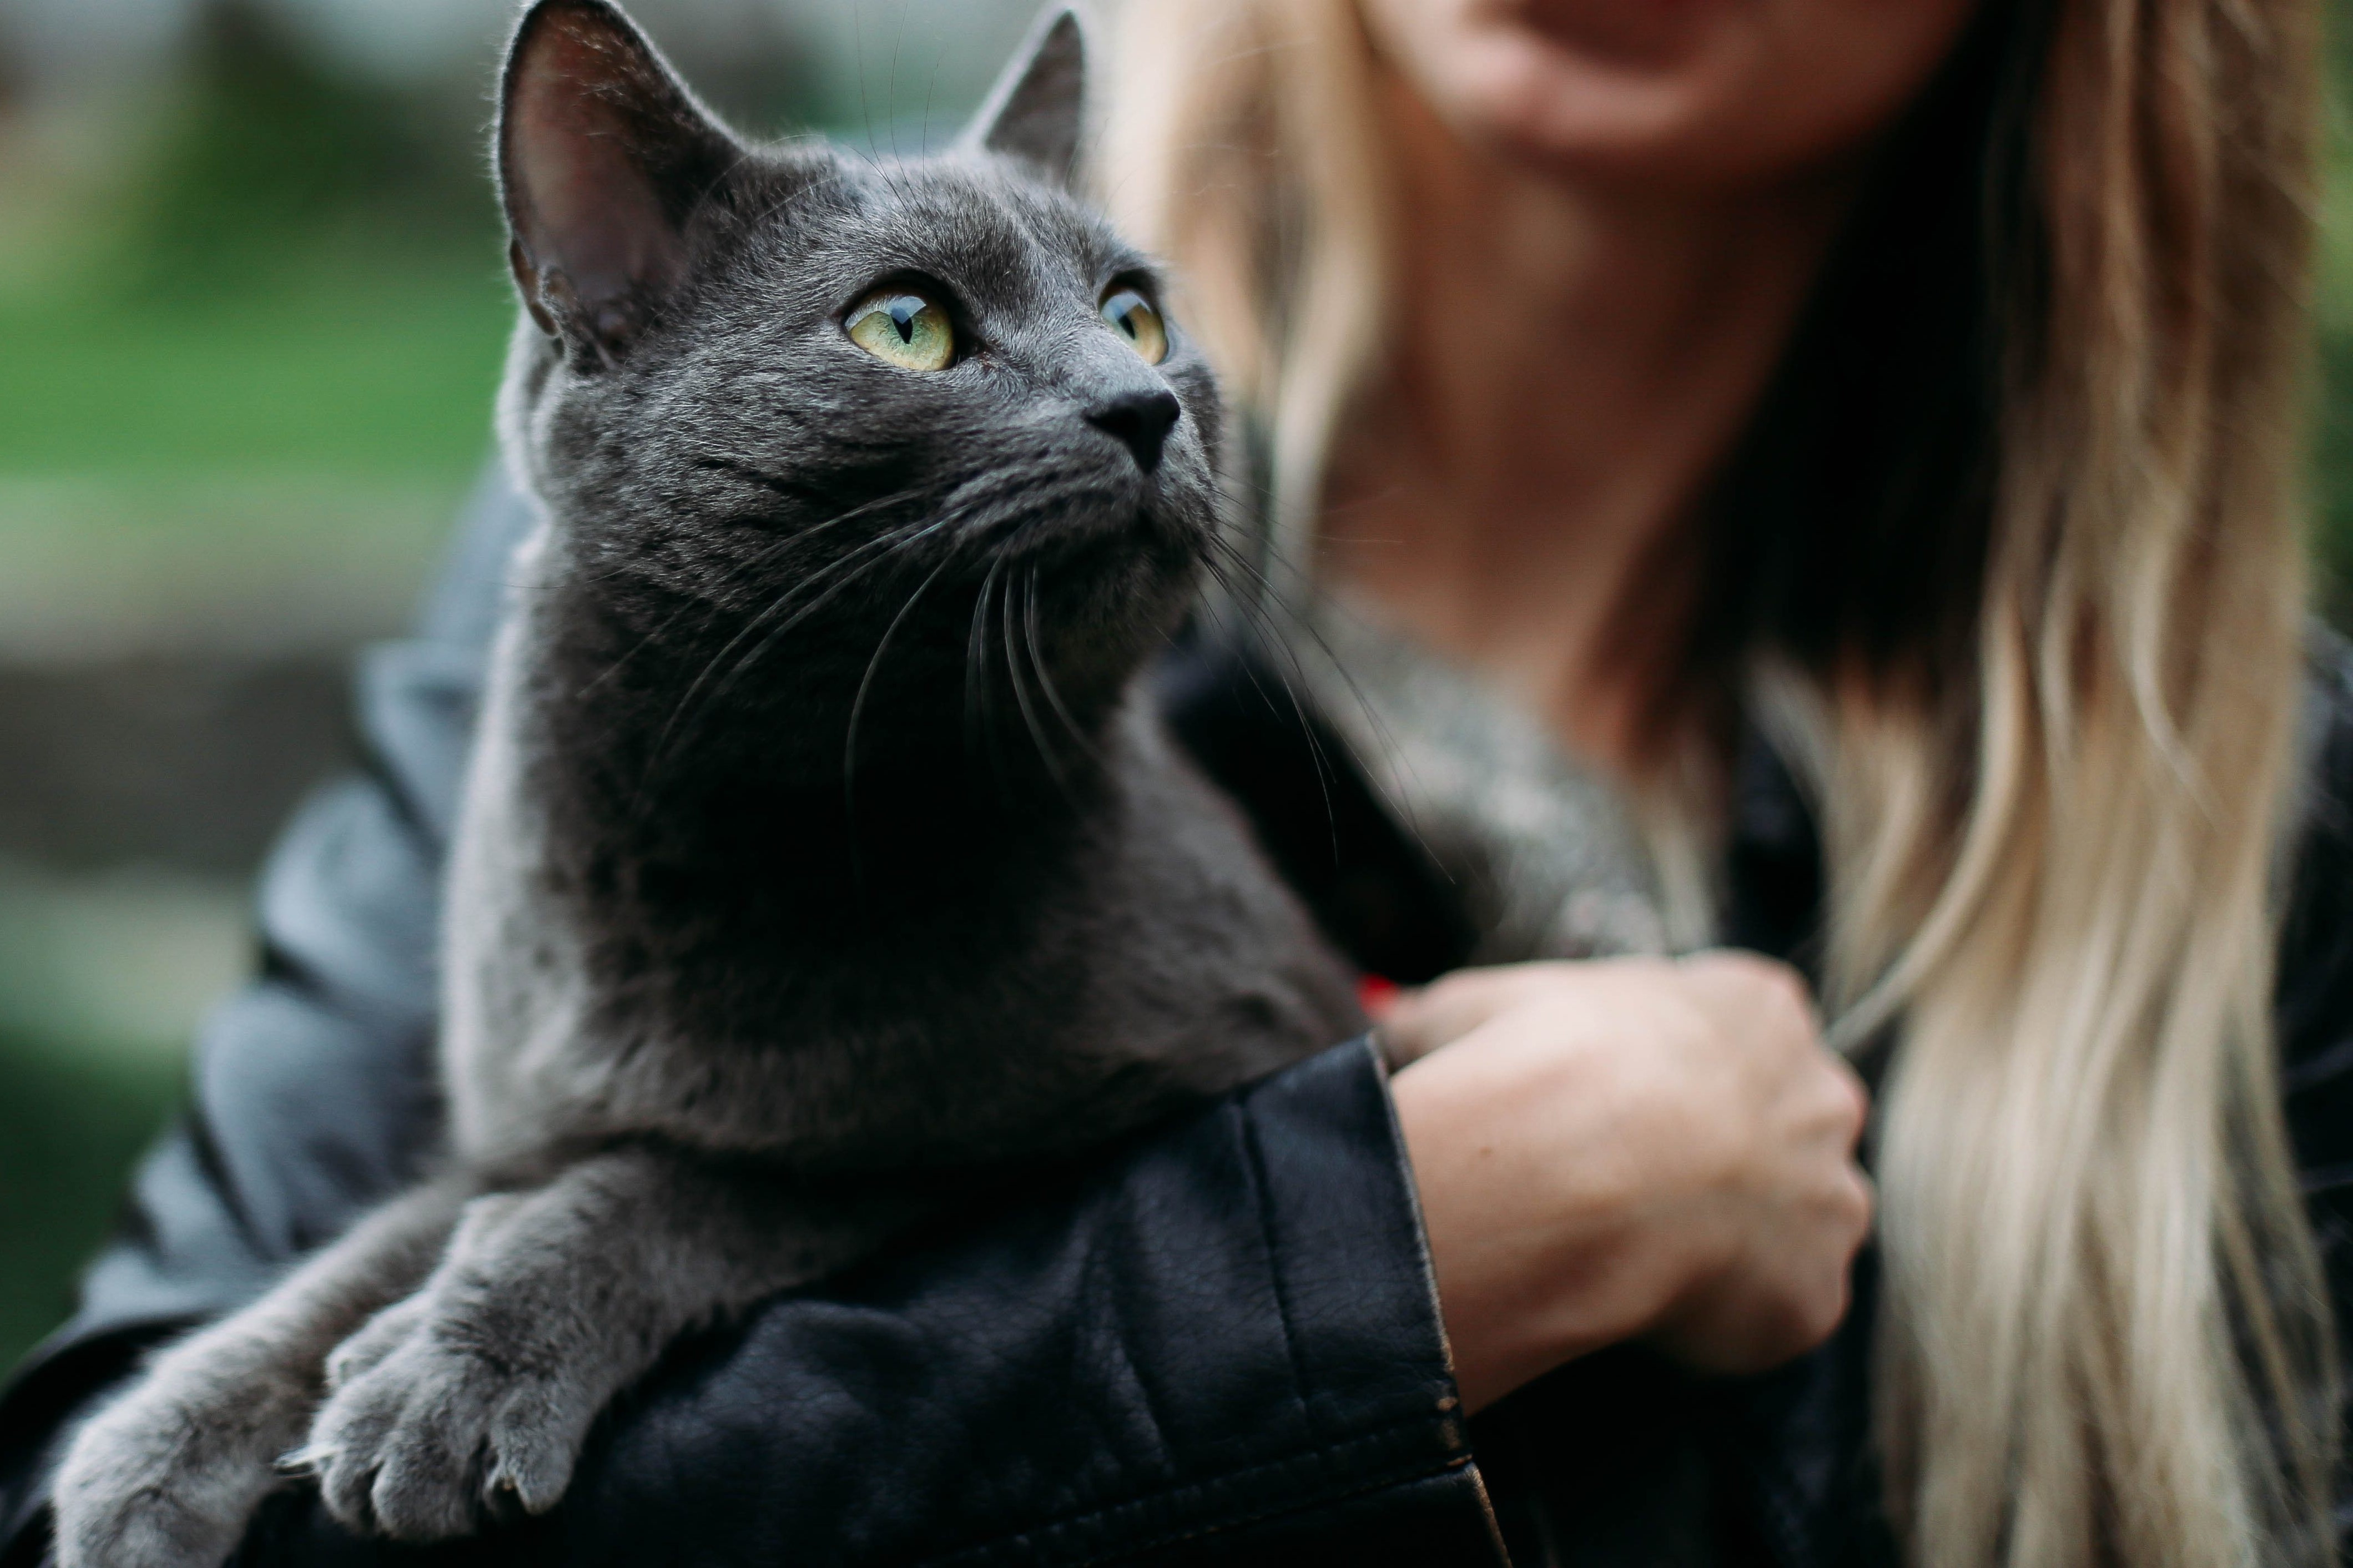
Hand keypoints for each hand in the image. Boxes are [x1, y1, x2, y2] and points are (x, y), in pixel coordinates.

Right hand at [1383, 953, 1871, 1409]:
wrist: (1574, 1164)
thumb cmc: (1529, 1062)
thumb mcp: (1475, 1006)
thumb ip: (1452, 1015)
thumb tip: (1394, 1018)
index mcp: (1754, 1006)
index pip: (1734, 1039)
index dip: (1668, 1083)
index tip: (1610, 1115)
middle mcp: (1820, 1091)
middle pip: (1785, 1130)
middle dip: (1720, 1162)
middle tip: (1625, 1193)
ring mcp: (1832, 1195)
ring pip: (1793, 1224)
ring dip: (1730, 1243)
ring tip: (1632, 1259)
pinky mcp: (1818, 1290)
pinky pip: (1774, 1310)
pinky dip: (1722, 1321)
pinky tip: (1650, 1310)